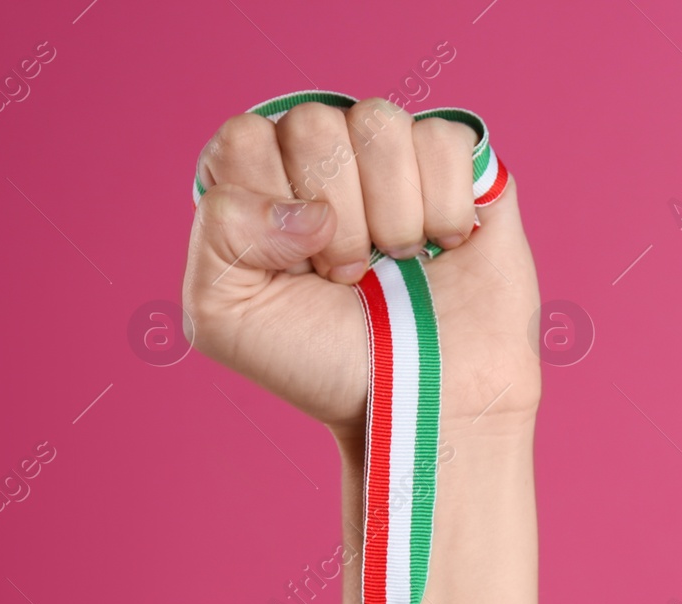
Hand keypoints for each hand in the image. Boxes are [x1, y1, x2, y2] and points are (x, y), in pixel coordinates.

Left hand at [182, 97, 539, 446]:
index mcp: (259, 185)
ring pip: (381, 122)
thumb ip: (220, 238)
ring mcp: (393, 163)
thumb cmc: (327, 364)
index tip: (299, 268)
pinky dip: (448, 203)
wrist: (425, 402)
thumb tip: (310, 208)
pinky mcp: (461, 170)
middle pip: (315, 124)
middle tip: (352, 274)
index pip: (245, 138)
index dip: (273, 204)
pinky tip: (448, 244)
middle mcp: (323, 162)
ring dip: (394, 213)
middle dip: (338, 217)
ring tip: (402, 261)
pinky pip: (445, 138)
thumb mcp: (227, 320)